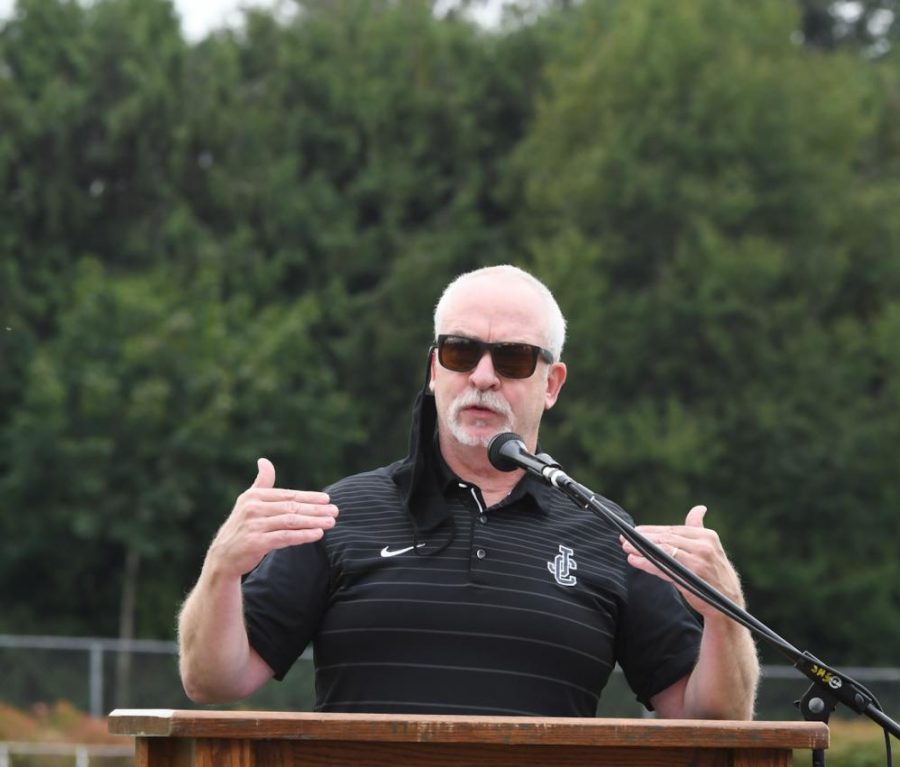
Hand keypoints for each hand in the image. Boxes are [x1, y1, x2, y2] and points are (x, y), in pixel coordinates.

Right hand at [205, 458, 338, 578]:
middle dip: (316, 509)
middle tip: (335, 510)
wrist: (223, 556)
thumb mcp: (248, 502)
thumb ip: (261, 483)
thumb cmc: (242, 526)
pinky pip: (285, 537)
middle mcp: (252, 508)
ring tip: (331, 522)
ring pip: (291, 521)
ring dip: (314, 521)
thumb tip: (264, 460)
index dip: (309, 497)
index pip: (287, 495)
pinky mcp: (256, 543)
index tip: (326, 499)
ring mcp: (254, 525)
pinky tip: (317, 534)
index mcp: (253, 496)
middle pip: (291, 507)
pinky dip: (303, 535)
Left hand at [620, 505, 745, 614]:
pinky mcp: (691, 578)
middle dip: (643, 539)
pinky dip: (647, 564)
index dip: (652, 530)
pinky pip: (664, 569)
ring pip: (663, 552)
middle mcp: (704, 547)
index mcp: (707, 536)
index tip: (636, 530)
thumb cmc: (714, 574)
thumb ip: (699, 528)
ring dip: (641, 550)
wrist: (727, 605)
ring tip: (626, 548)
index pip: (673, 530)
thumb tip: (700, 508)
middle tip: (625, 538)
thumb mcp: (711, 547)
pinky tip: (634, 561)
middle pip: (666, 539)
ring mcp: (698, 562)